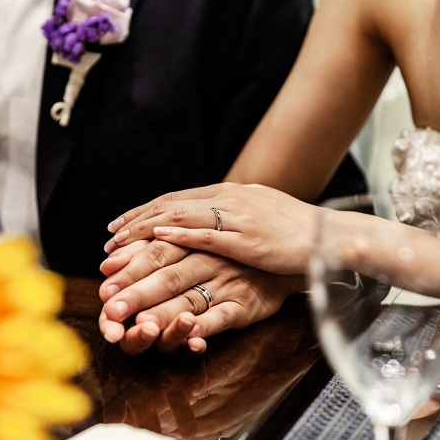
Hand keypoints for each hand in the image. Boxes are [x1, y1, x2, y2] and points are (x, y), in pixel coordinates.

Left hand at [98, 250, 303, 353]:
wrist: (283, 259)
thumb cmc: (233, 252)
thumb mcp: (198, 242)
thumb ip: (160, 249)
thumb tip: (113, 255)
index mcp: (194, 243)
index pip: (157, 252)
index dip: (129, 267)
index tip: (104, 281)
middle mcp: (209, 262)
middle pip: (168, 277)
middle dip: (137, 294)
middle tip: (111, 310)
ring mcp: (227, 285)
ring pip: (192, 299)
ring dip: (166, 314)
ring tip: (143, 327)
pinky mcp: (246, 306)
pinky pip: (224, 318)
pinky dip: (207, 328)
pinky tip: (191, 339)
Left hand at [105, 182, 318, 274]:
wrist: (329, 235)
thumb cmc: (295, 232)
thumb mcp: (258, 217)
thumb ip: (229, 218)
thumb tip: (204, 224)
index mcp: (229, 194)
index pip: (175, 200)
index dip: (144, 213)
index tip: (119, 227)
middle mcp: (229, 199)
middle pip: (170, 207)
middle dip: (136, 224)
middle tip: (109, 241)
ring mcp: (238, 217)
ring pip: (181, 218)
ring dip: (147, 231)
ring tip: (121, 246)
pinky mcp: (248, 238)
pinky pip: (208, 234)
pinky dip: (180, 235)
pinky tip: (158, 240)